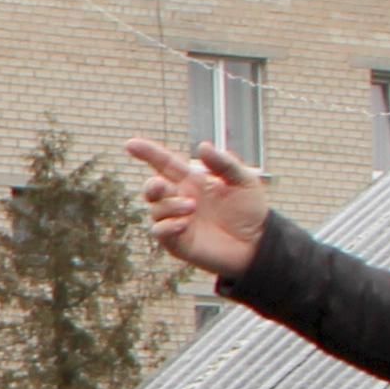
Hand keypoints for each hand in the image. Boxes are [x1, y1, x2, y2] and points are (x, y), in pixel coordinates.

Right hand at [122, 136, 268, 279]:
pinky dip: (166, 226)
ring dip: (169, 206)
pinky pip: (159, 232)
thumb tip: (201, 146)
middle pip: (152, 188)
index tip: (131, 144)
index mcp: (192, 182)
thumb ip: (224, 163)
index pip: (165, 164)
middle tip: (162, 185)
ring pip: (156, 210)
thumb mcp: (244, 180)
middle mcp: (180, 200)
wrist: (258, 244)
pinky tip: (183, 224)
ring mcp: (177, 222)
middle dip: (151, 185)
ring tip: (191, 207)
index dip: (148, 153)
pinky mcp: (179, 243)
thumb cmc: (250, 211)